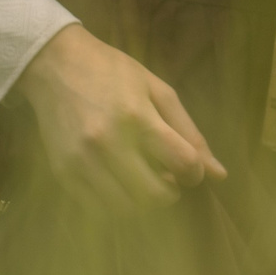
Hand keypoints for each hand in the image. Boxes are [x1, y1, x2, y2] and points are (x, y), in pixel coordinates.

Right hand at [15, 23, 226, 209]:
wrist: (55, 65)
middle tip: (169, 178)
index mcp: (137, 117)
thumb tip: (219, 175)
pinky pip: (98, 209)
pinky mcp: (63, 173)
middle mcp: (107, 143)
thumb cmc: (113, 73)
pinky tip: (121, 183)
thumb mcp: (158, 90)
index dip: (195, 172)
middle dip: (172, 192)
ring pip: (126, 209)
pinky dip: (117, 204)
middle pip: (155, 195)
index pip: (183, 163)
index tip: (190, 167)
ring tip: (145, 180)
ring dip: (144, 203)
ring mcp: (82, 161)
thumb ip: (189, 132)